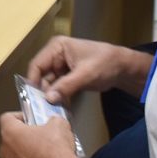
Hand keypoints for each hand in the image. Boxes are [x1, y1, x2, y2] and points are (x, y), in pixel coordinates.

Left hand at [0, 113, 82, 157]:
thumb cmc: (57, 152)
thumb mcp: (59, 125)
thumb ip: (52, 120)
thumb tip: (54, 122)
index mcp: (10, 132)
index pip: (7, 118)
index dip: (19, 116)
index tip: (30, 119)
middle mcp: (5, 151)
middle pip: (10, 138)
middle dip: (24, 137)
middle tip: (39, 137)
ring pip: (14, 157)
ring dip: (25, 154)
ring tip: (42, 155)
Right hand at [27, 35, 144, 104]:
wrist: (123, 68)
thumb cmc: (106, 63)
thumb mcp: (85, 74)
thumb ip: (66, 86)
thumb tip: (48, 98)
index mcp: (57, 47)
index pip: (37, 64)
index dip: (33, 81)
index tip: (33, 98)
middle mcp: (55, 55)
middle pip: (41, 75)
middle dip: (43, 91)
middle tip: (43, 108)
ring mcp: (61, 66)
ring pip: (49, 84)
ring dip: (51, 96)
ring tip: (52, 110)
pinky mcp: (67, 76)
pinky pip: (58, 88)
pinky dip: (59, 97)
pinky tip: (60, 107)